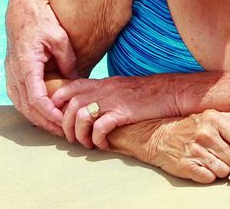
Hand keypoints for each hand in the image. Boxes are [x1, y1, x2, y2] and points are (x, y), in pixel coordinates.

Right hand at [5, 0, 77, 136]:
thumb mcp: (60, 38)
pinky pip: (19, 98)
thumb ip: (67, 61)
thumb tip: (75, 82)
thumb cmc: (43, 21)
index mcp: (25, 64)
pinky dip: (31, 110)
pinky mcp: (12, 75)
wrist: (22, 11)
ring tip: (56, 128)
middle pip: (27, 107)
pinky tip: (45, 116)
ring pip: (21, 105)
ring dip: (37, 119)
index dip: (49, 114)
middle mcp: (14, 73)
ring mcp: (10, 74)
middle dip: (45, 122)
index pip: (35, 98)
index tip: (63, 122)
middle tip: (64, 133)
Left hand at [52, 75, 182, 148]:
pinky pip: (100, 127)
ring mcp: (113, 100)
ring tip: (87, 144)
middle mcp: (103, 90)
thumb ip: (104, 93)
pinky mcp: (124, 112)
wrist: (172, 91)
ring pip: (81, 116)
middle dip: (65, 125)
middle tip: (72, 138)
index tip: (60, 119)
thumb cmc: (148, 92)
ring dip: (79, 134)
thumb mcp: (121, 87)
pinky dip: (97, 139)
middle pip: (69, 105)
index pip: (69, 87)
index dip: (58, 103)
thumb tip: (89, 106)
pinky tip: (104, 145)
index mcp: (102, 83)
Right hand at [118, 111, 229, 183]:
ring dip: (223, 170)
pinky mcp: (187, 166)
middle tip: (227, 158)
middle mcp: (205, 134)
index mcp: (213, 120)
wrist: (158, 137)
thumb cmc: (190, 126)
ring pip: (224, 171)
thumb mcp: (211, 115)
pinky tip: (204, 167)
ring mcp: (195, 151)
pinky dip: (210, 176)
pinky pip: (210, 178)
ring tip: (215, 162)